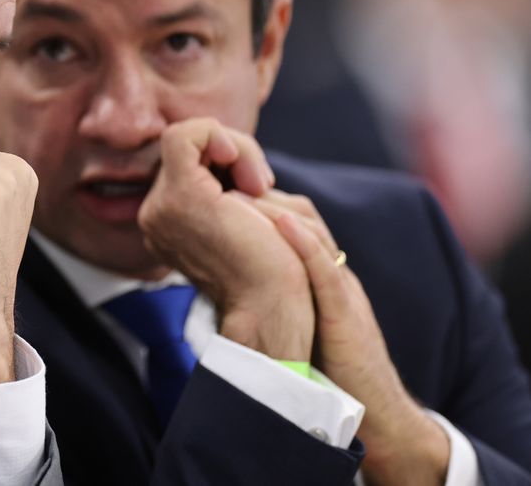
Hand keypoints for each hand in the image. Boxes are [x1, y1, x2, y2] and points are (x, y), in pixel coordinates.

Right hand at [138, 118, 313, 359]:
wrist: (274, 304)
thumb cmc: (275, 267)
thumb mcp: (246, 214)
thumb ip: (227, 185)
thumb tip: (227, 147)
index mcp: (168, 221)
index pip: (186, 161)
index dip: (225, 158)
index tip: (259, 186)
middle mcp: (155, 214)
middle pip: (187, 148)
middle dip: (233, 152)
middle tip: (262, 185)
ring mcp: (161, 207)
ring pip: (187, 138)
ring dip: (235, 149)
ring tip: (259, 184)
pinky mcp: (181, 196)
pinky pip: (185, 135)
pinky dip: (219, 135)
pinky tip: (242, 162)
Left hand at [249, 191, 449, 484]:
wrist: (369, 407)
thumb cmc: (327, 367)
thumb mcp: (297, 316)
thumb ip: (277, 291)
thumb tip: (231, 275)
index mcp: (318, 272)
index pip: (290, 221)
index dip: (255, 201)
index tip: (218, 190)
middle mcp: (332, 272)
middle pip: (302, 216)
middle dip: (261, 194)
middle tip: (224, 181)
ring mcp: (342, 290)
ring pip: (314, 234)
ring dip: (276, 209)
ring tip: (240, 190)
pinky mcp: (346, 313)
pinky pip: (327, 271)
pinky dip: (306, 244)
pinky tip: (283, 223)